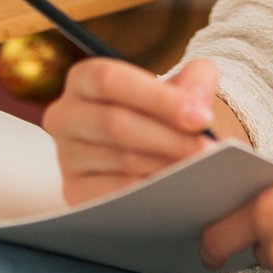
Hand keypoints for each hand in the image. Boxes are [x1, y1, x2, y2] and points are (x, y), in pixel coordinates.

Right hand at [44, 56, 218, 206]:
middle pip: (115, 124)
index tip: (200, 118)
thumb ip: (196, 81)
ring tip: (201, 171)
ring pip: (119, 161)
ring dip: (164, 167)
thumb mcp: (181, 84)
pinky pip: (114, 193)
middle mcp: (65, 115)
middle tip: (207, 151)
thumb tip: (196, 105)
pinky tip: (176, 190)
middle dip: (168, 138)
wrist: (152, 147)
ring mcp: (66, 156)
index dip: (158, 98)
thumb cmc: (164, 110)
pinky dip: (148, 192)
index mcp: (84, 79)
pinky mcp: (74, 191)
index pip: (110, 81)